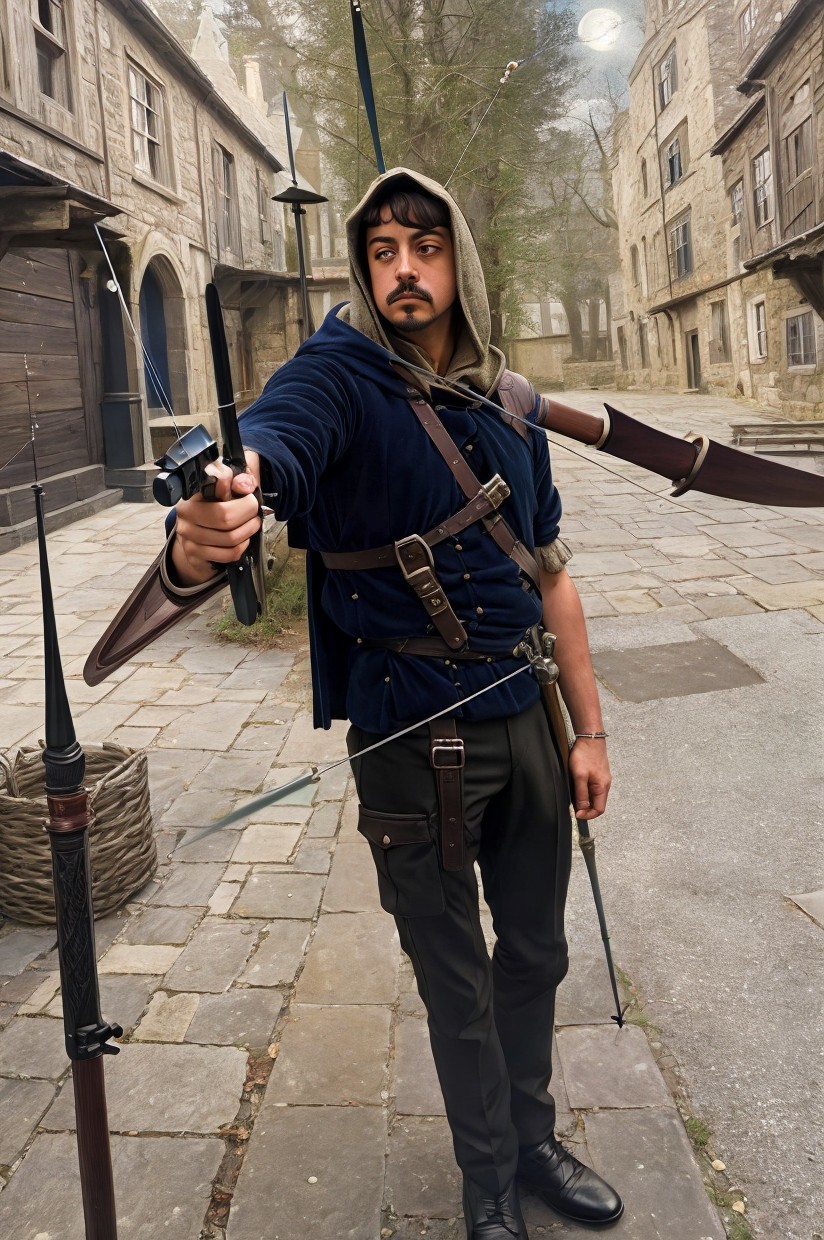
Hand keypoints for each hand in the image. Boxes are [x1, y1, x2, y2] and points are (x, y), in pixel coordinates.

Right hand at [171, 453, 261, 585]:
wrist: (198, 533)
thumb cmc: (214, 507)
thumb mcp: (226, 488)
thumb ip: (237, 482)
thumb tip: (244, 485)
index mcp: (190, 498)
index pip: (221, 496)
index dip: (243, 501)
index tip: (251, 499)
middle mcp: (184, 519)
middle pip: (226, 519)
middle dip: (249, 517)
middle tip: (255, 514)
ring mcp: (187, 540)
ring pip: (229, 539)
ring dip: (248, 533)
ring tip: (251, 526)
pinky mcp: (195, 557)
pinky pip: (227, 555)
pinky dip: (241, 548)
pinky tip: (242, 540)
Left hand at [568, 737, 610, 819]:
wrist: (590, 737)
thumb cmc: (585, 754)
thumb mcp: (580, 776)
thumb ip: (581, 794)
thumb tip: (582, 809)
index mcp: (602, 787)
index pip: (599, 809)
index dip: (587, 815)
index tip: (576, 814)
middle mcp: (604, 785)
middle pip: (597, 804)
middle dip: (586, 809)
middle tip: (573, 808)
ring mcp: (602, 779)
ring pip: (595, 797)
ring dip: (585, 801)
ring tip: (574, 800)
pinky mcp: (598, 774)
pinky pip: (593, 789)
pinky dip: (586, 793)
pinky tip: (577, 790)